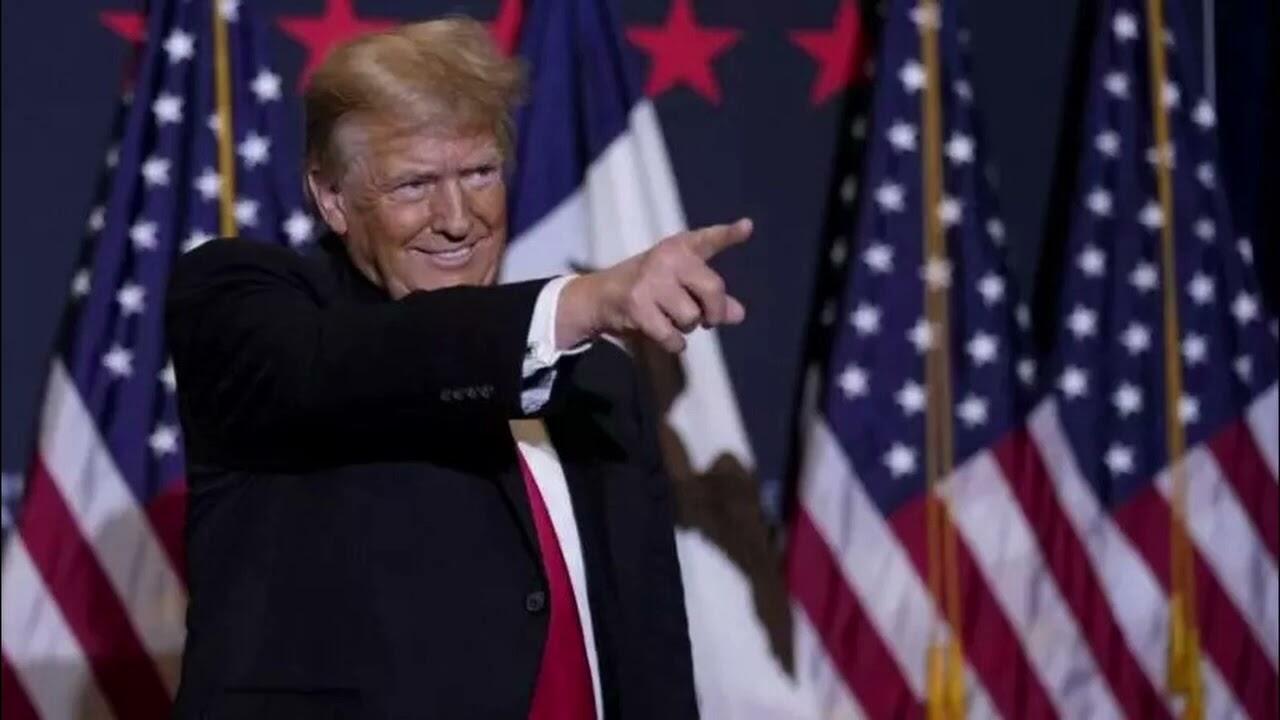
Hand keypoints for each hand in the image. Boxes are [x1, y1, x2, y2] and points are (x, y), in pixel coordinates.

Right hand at [556, 218, 751, 352]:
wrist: (599, 297)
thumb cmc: (648, 287)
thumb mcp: (680, 284)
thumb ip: (711, 297)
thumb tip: (738, 314)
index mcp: (679, 248)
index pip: (708, 239)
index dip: (729, 234)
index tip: (746, 227)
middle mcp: (667, 258)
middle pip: (713, 289)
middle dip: (714, 312)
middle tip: (708, 320)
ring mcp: (651, 281)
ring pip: (692, 317)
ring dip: (686, 327)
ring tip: (670, 318)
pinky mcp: (638, 306)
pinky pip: (673, 337)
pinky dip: (674, 344)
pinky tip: (665, 336)